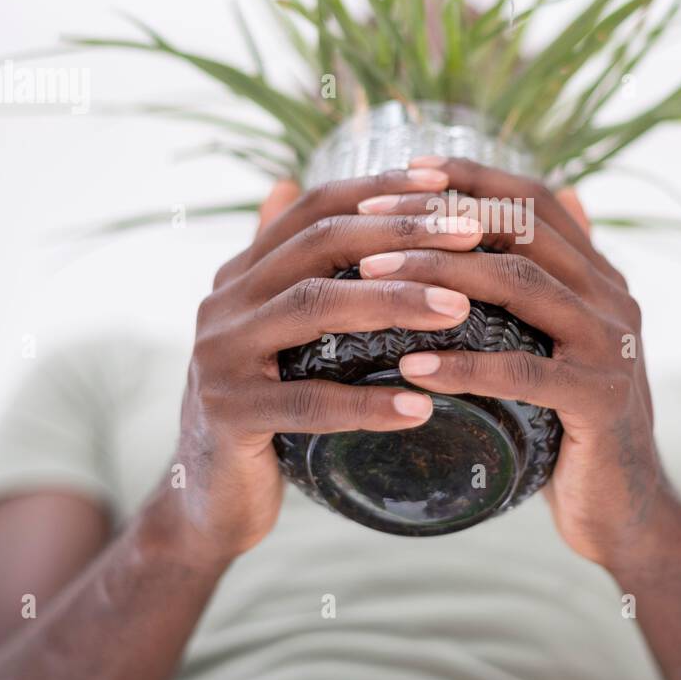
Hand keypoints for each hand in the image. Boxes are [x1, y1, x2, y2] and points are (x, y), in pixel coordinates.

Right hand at [172, 167, 484, 561]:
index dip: (379, 189)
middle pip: (320, 245)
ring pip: (314, 307)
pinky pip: (308, 402)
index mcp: (242, 273)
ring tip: (459, 309)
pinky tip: (421, 406)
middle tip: (472, 236)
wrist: (208, 499)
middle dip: (402, 234)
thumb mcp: (274, 331)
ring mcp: (219, 355)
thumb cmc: (264, 410)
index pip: (315, 209)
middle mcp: (224, 302)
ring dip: (394, 302)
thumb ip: (285, 266)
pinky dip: (367, 403)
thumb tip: (285, 180)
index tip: (448, 185)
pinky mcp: (227, 413)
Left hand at [355, 156, 680, 570]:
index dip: (473, 176)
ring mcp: (612, 347)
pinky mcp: (601, 401)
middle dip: (440, 217)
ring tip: (369, 277)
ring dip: (438, 275)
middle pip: (522, 231)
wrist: (625, 509)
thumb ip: (549, 281)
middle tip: (368, 219)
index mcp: (600, 276)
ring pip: (520, 288)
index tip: (408, 168)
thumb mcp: (560, 344)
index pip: (534, 200)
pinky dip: (463, 366)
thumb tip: (549, 204)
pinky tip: (410, 366)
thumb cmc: (572, 424)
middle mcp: (614, 298)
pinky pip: (524, 372)